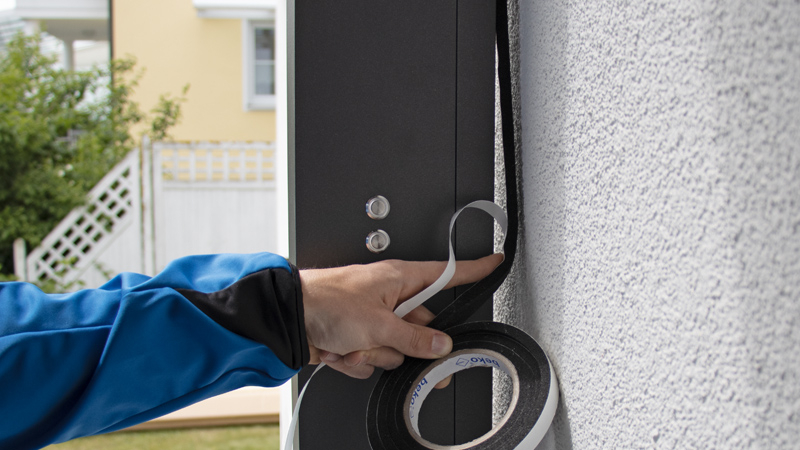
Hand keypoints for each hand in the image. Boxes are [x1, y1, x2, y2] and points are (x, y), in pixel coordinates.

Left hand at [300, 253, 502, 379]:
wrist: (288, 318)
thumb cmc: (325, 301)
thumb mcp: (378, 322)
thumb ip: (413, 338)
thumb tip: (439, 345)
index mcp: (399, 279)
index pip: (447, 274)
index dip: (473, 270)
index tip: (495, 263)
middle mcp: (388, 297)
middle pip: (421, 328)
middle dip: (410, 346)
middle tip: (408, 353)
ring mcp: (372, 320)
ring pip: (396, 350)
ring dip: (376, 354)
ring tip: (355, 344)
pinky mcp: (356, 339)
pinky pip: (373, 360)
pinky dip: (358, 361)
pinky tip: (343, 351)